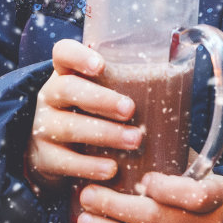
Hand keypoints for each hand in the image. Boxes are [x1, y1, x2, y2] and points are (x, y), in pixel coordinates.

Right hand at [24, 39, 140, 194]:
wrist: (54, 151)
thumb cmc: (90, 114)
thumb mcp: (101, 92)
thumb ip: (127, 79)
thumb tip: (179, 58)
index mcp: (66, 73)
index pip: (63, 53)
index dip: (78, 56)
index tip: (100, 66)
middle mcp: (50, 96)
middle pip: (67, 89)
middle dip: (101, 99)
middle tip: (130, 109)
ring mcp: (43, 126)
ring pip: (69, 126)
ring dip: (105, 133)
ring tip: (134, 140)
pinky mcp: (44, 157)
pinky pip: (65, 161)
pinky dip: (89, 166)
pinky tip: (112, 169)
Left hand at [77, 172, 222, 222]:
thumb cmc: (199, 204)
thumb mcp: (198, 177)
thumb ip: (175, 160)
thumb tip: (130, 137)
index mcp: (216, 197)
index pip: (195, 194)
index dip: (166, 188)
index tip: (143, 181)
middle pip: (156, 217)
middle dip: (115, 206)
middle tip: (88, 196)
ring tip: (86, 222)